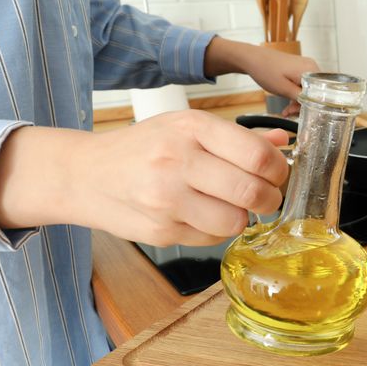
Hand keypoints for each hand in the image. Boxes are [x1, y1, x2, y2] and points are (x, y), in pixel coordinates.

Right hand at [0, 111, 290, 245]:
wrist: (84, 174)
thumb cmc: (143, 148)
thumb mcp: (186, 127)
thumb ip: (237, 137)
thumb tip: (282, 143)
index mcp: (191, 127)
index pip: (257, 156)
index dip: (278, 170)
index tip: (277, 175)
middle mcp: (178, 160)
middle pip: (252, 192)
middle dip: (270, 199)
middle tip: (267, 197)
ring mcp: (167, 199)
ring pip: (235, 221)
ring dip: (242, 218)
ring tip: (230, 205)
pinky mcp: (160, 230)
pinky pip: (211, 238)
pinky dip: (215, 230)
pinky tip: (201, 215)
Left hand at [204, 37, 319, 115]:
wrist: (252, 58)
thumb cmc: (266, 71)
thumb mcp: (284, 89)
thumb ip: (302, 99)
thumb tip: (315, 107)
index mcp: (311, 70)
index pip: (321, 93)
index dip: (312, 106)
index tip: (299, 113)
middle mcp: (312, 67)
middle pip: (316, 91)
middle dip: (303, 104)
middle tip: (289, 112)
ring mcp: (306, 66)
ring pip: (309, 89)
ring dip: (298, 101)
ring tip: (286, 110)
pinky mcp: (299, 67)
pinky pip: (303, 84)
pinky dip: (296, 93)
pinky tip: (287, 101)